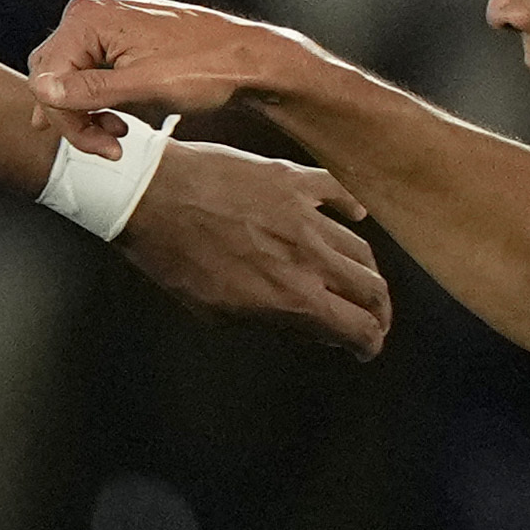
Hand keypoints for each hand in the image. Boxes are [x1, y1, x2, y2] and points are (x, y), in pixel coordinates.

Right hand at [32, 0, 309, 134]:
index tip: (99, 145)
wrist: (248, 59)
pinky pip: (87, 68)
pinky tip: (115, 118)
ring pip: (68, 76)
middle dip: (75, 117)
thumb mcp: (143, 87)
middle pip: (53, 75)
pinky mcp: (117, 29)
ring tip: (116, 134)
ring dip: (85, 112)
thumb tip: (42, 90)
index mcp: (91, 15)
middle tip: (107, 144)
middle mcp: (92, 7)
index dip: (67, 119)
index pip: (48, 77)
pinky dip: (97, 98)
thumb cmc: (207, 68)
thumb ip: (88, 90)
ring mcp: (105, 15)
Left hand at [112, 135, 389, 358]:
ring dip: (365, 270)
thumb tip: (302, 328)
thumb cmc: (172, 258)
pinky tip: (356, 215)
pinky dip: (351, 207)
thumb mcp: (214, 311)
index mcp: (292, 297)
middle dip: (378, 312)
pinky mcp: (294, 181)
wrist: (151, 195)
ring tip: (360, 279)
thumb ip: (268, 321)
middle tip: (372, 319)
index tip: (364, 349)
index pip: (355, 328)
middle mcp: (309, 258)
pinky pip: (338, 192)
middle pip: (371, 289)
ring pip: (359, 247)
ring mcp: (305, 216)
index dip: (367, 344)